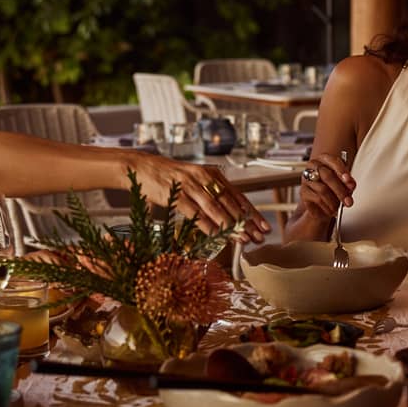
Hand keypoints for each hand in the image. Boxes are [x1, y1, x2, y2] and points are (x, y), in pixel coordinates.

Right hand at [131, 154, 269, 242]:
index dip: (253, 213)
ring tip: (243, 239)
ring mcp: (190, 186)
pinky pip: (195, 213)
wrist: (143, 167)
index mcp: (212, 174)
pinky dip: (208, 226)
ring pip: (216, 209)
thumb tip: (231, 215)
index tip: (264, 226)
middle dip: (247, 223)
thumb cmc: (170, 178)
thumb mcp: (195, 180)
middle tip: (259, 237)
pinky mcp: (176, 195)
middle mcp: (204, 178)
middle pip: (231, 203)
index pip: (238, 196)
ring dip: (232, 226)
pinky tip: (218, 236)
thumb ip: (211, 194)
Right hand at [296, 152, 354, 218]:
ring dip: (334, 201)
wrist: (323, 205)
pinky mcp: (302, 192)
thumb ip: (348, 183)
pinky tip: (331, 210)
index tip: (350, 182)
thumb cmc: (334, 190)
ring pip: (323, 189)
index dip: (342, 171)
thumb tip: (350, 185)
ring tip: (339, 207)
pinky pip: (317, 199)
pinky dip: (327, 206)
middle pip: (327, 176)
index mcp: (325, 159)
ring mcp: (306, 178)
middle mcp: (313, 166)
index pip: (333, 161)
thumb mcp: (345, 185)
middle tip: (348, 201)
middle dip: (340, 191)